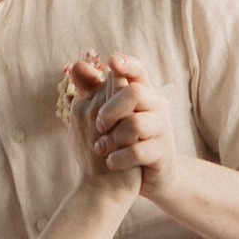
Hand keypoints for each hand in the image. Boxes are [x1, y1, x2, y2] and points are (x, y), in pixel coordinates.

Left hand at [73, 49, 172, 198]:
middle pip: (135, 93)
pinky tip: (110, 163)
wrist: (145, 177)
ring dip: (113, 138)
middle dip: (110, 109)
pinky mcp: (163, 153)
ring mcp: (162, 129)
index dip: (127, 64)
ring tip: (101, 149)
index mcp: (142, 93)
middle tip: (98, 125)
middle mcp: (156, 106)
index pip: (139, 70)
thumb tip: (76, 66)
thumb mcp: (109, 114)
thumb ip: (93, 90)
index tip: (112, 61)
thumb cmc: (123, 141)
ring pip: (136, 124)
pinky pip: (138, 151)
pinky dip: (119, 158)